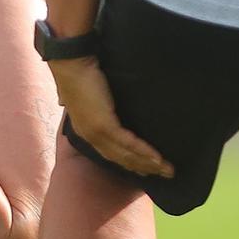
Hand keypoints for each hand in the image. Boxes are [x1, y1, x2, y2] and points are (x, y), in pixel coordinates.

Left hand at [50, 56, 173, 177]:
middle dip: (143, 167)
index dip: (128, 162)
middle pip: (120, 158)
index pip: (110, 152)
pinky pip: (128, 143)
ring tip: (166, 169)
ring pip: (125, 155)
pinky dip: (144, 151)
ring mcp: (96, 133)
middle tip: (163, 174)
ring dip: (148, 163)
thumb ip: (97, 101)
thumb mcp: (90, 93)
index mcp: (86, 130)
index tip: (145, 168)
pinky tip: (158, 158)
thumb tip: (105, 101)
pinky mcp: (103, 126)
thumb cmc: (80, 73)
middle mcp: (90, 136)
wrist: (72, 64)